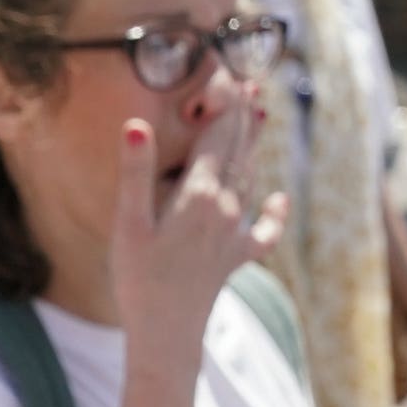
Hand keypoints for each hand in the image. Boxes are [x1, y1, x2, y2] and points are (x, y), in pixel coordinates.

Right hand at [105, 88, 285, 364]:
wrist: (166, 336)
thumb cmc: (140, 281)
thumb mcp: (129, 225)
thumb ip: (136, 173)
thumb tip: (138, 124)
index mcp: (202, 195)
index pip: (217, 134)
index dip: (222, 100)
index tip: (224, 70)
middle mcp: (227, 208)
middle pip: (238, 150)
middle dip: (240, 113)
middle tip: (244, 80)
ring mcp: (234, 233)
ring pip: (250, 177)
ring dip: (252, 145)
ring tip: (256, 116)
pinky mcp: (235, 257)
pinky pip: (262, 230)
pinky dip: (272, 212)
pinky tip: (277, 199)